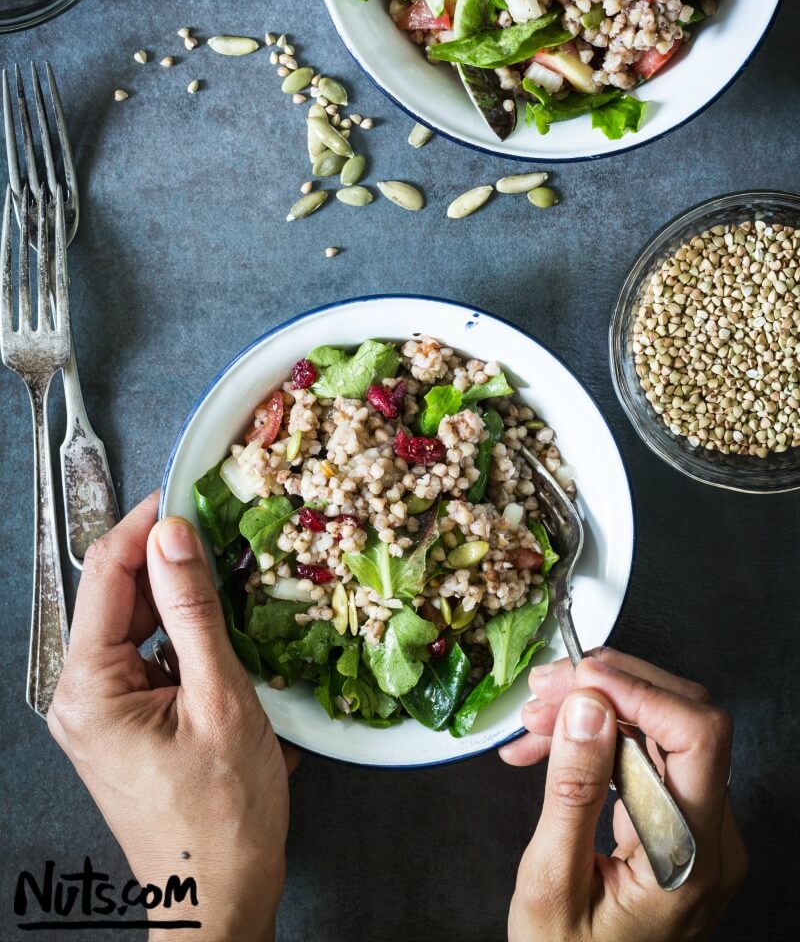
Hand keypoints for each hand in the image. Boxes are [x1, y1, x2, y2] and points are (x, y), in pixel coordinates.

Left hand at [48, 495, 291, 941]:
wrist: (219, 898)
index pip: (105, 574)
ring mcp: (100, 712)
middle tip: (226, 536)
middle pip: (119, 597)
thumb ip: (194, 610)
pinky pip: (149, 659)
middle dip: (171, 563)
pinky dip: (186, 641)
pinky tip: (226, 639)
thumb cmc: (223, 816)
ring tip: (235, 586)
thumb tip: (176, 535)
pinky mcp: (125, 724)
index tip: (188, 491)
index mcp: (89, 687)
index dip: (145, 524)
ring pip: (138, 626)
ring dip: (184, 603)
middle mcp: (80, 695)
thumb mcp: (220, 699)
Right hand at [500, 649, 747, 941]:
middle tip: (543, 689)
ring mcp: (699, 829)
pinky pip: (647, 754)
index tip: (579, 679)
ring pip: (661, 728)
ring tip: (534, 716)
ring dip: (596, 708)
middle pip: (683, 720)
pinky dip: (598, 737)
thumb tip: (587, 705)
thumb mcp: (551, 883)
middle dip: (609, 688)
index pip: (698, 738)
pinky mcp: (678, 822)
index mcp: (692, 858)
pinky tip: (548, 743)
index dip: (640, 691)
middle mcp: (712, 837)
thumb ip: (571, 792)